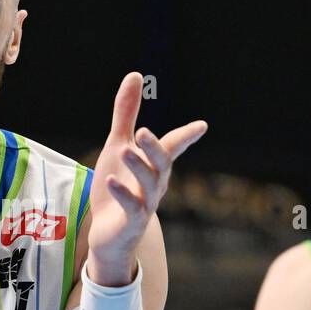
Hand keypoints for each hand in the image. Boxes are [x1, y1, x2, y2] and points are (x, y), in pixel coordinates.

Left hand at [86, 72, 206, 285]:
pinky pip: (131, 207)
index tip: (202, 126)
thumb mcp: (117, 145)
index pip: (173, 147)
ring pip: (148, 185)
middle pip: (161, 164)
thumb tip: (135, 75)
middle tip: (143, 131)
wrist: (108, 234)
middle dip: (155, 148)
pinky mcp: (131, 221)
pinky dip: (122, 194)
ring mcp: (145, 203)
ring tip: (124, 150)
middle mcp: (155, 183)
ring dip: (138, 167)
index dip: (186, 136)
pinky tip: (110, 181)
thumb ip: (126, 113)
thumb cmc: (117, 186)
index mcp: (155, 165)